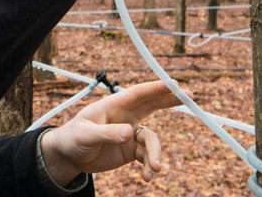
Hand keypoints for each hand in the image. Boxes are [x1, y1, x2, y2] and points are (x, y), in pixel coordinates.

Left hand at [39, 81, 182, 185]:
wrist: (70, 157)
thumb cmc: (73, 137)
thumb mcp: (86, 135)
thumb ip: (107, 133)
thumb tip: (130, 132)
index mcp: (114, 105)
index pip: (138, 93)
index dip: (157, 88)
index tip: (174, 84)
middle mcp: (126, 117)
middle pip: (153, 105)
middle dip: (171, 101)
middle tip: (191, 96)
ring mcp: (130, 134)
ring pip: (152, 140)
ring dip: (156, 154)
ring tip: (155, 169)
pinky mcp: (130, 150)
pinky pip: (146, 157)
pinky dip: (149, 166)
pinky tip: (147, 177)